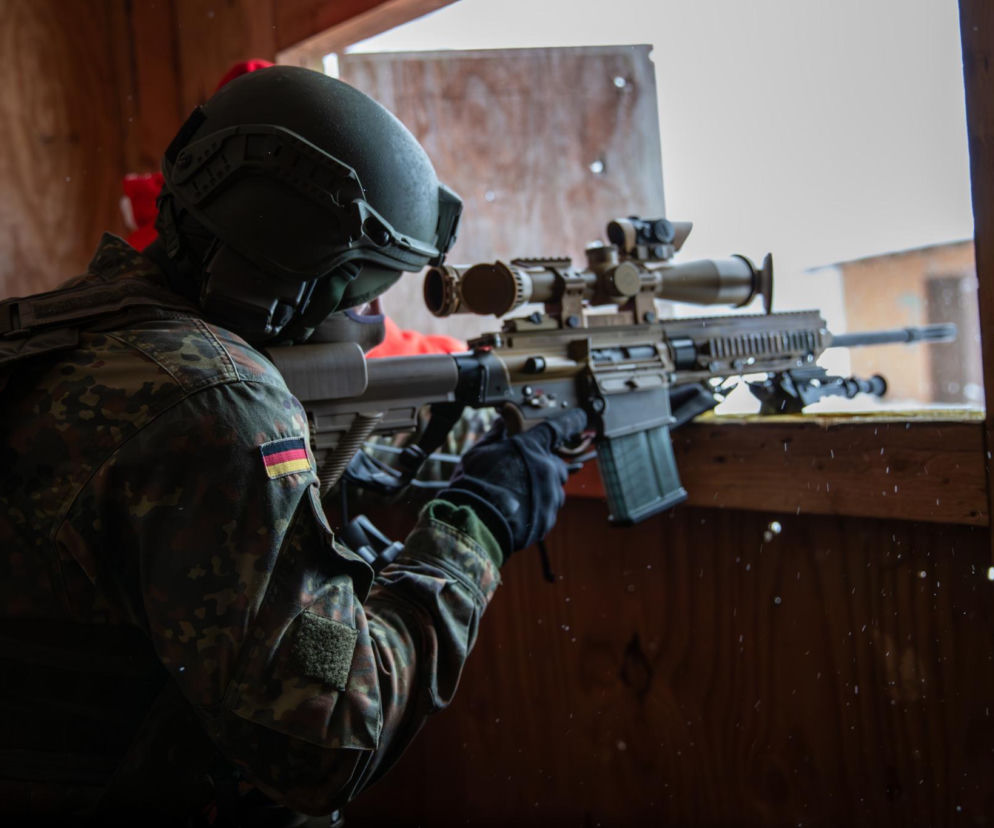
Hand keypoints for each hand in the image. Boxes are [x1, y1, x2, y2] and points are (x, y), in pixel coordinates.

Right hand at [439, 408, 587, 561]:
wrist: (475, 522)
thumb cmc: (475, 483)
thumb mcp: (480, 453)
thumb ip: (494, 436)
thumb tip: (501, 421)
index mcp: (532, 448)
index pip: (557, 428)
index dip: (571, 421)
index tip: (581, 417)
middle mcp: (548, 470)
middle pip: (558, 466)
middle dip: (547, 468)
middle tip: (526, 473)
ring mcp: (550, 496)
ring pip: (554, 490)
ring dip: (542, 491)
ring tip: (518, 497)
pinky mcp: (548, 519)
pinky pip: (547, 511)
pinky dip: (537, 510)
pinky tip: (518, 513)